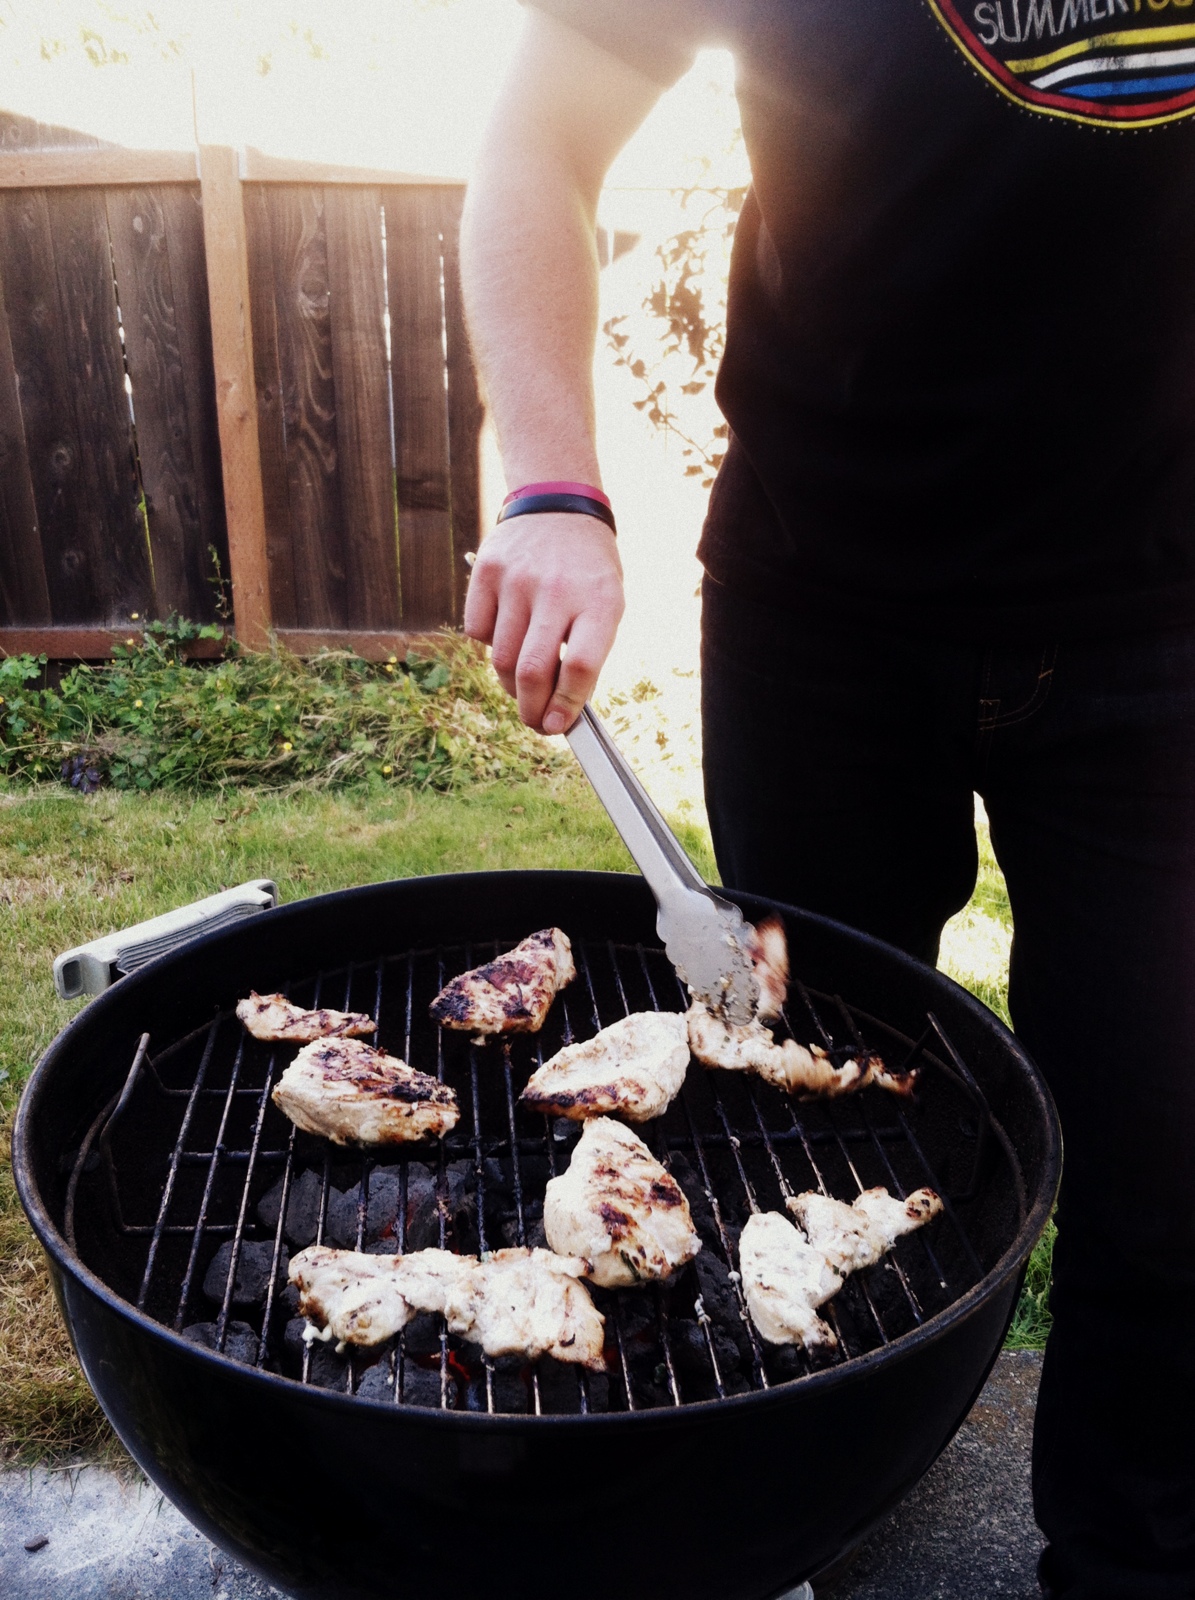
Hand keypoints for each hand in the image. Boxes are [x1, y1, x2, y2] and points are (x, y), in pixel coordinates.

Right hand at [463, 512, 623, 732]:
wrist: (559, 507)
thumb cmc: (586, 573)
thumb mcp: (605, 605)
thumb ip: (586, 652)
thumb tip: (558, 709)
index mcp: (599, 601)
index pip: (580, 666)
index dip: (566, 704)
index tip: (557, 724)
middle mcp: (556, 589)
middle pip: (533, 670)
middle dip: (530, 710)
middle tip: (534, 721)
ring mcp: (518, 579)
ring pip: (501, 658)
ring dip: (510, 684)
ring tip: (522, 683)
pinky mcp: (486, 571)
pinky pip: (477, 632)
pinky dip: (490, 645)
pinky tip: (508, 632)